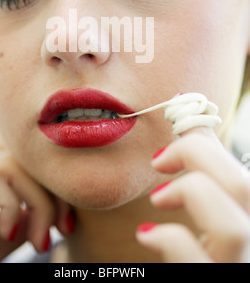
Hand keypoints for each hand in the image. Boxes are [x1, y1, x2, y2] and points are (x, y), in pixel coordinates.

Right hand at [0, 137, 74, 262]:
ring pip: (15, 166)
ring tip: (40, 241)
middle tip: (64, 232)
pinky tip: (7, 233)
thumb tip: (42, 218)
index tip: (66, 228)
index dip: (57, 192)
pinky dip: (9, 205)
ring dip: (39, 203)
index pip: (32, 167)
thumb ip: (13, 232)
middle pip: (29, 162)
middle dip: (56, 196)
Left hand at [136, 127, 249, 262]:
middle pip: (244, 187)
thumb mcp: (207, 213)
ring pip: (231, 227)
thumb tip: (190, 119)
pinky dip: (166, 237)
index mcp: (249, 219)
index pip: (245, 175)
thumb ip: (206, 172)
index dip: (207, 141)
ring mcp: (235, 269)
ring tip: (158, 197)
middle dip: (198, 155)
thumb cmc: (193, 252)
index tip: (175, 128)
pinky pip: (191, 258)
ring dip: (188, 195)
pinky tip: (147, 235)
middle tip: (159, 160)